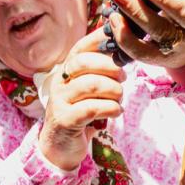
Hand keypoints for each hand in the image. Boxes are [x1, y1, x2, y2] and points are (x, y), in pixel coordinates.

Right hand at [39, 29, 124, 170]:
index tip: (118, 37)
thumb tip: (125, 52)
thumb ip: (100, 73)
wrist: (60, 147)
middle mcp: (59, 82)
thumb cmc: (80, 114)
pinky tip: (117, 111)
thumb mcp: (88, 91)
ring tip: (120, 97)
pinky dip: (111, 108)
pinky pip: (92, 108)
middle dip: (110, 66)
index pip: (80, 48)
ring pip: (91, 85)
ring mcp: (60, 101)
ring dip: (114, 90)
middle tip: (123, 77)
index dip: (99, 39)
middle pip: (84, 63)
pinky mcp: (65, 120)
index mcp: (66, 71)